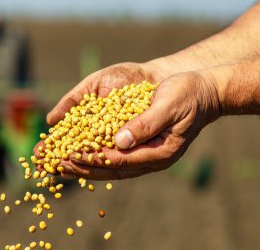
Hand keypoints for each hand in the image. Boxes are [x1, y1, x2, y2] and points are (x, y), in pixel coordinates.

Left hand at [40, 68, 222, 179]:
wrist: (205, 91)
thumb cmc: (189, 93)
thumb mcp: (169, 104)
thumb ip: (146, 123)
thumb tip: (120, 141)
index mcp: (161, 153)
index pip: (121, 160)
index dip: (93, 158)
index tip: (69, 156)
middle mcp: (153, 159)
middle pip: (112, 169)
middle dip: (82, 167)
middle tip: (55, 166)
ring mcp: (148, 156)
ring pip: (110, 167)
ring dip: (84, 166)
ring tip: (59, 166)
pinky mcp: (142, 147)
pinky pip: (114, 157)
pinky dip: (94, 156)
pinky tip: (77, 155)